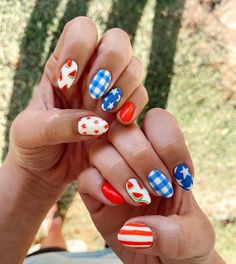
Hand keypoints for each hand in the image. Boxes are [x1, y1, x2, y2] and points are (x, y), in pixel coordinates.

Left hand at [3, 17, 146, 196]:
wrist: (49, 172)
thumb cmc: (35, 147)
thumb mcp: (30, 133)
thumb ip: (56, 124)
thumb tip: (95, 122)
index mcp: (63, 66)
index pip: (81, 31)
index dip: (79, 47)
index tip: (67, 82)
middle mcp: (91, 73)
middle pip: (117, 41)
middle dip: (110, 63)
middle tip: (95, 92)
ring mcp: (110, 92)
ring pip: (134, 67)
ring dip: (125, 85)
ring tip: (107, 109)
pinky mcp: (123, 113)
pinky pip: (141, 97)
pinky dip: (135, 105)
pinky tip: (121, 120)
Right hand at [78, 108, 218, 263]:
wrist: (162, 259)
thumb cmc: (183, 241)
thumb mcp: (193, 238)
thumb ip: (173, 235)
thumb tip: (136, 229)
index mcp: (165, 154)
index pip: (158, 120)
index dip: (168, 143)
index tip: (179, 176)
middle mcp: (136, 157)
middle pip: (124, 129)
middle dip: (142, 157)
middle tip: (158, 188)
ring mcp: (112, 173)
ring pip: (100, 149)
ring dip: (120, 172)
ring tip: (138, 197)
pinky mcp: (94, 192)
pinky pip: (85, 176)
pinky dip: (98, 186)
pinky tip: (115, 202)